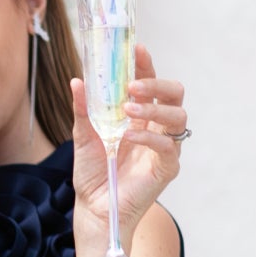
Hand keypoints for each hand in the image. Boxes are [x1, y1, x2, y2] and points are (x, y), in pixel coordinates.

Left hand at [71, 43, 185, 248]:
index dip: (147, 66)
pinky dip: (149, 136)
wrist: (94, 207)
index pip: (150, 85)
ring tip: (128, 109)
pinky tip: (129, 135)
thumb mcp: (83, 137)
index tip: (137, 49)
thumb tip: (77, 81)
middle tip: (133, 86)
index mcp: (139, 116)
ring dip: (154, 108)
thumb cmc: (92, 172)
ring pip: (178, 117)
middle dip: (157, 84)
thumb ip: (83, 110)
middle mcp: (156, 128)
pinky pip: (168, 145)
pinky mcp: (167, 167)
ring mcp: (164, 147)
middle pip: (174, 95)